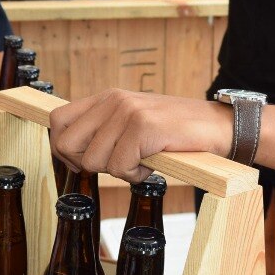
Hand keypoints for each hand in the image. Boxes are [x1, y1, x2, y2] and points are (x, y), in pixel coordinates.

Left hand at [49, 89, 231, 182]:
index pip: (57, 121)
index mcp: (106, 98)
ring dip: (117, 172)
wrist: (217, 126)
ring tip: (141, 162)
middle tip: (114, 165)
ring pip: (93, 161)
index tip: (83, 162)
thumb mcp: (131, 122)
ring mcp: (127, 112)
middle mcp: (113, 100)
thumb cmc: (173, 132)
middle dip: (86, 164)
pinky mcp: (143, 128)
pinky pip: (120, 168)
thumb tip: (68, 151)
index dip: (63, 148)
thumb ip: (103, 130)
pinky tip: (152, 165)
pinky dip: (136, 176)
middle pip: (66, 144)